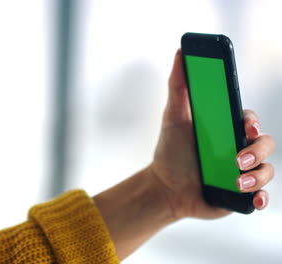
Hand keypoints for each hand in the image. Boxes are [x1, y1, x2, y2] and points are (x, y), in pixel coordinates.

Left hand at [150, 49, 275, 219]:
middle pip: (264, 143)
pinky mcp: (241, 193)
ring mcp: (243, 171)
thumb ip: (178, 87)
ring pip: (267, 169)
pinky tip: (252, 199)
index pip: (249, 119)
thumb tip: (180, 53)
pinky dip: (260, 197)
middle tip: (237, 158)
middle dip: (256, 151)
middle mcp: (239, 148)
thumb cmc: (171, 150)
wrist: (165, 187)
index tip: (245, 126)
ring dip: (257, 176)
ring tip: (236, 182)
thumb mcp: (173, 117)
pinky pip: (260, 195)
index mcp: (226, 128)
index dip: (252, 121)